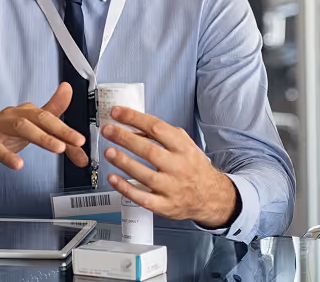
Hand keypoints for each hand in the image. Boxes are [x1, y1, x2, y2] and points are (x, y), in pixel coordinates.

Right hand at [0, 83, 87, 190]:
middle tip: (77, 143)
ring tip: (58, 149)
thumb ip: (54, 125)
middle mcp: (14, 114)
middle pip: (39, 117)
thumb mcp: (30, 131)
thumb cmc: (2, 135)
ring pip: (21, 126)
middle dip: (60, 130)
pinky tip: (18, 164)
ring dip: (41, 137)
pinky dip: (7, 154)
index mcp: (27, 111)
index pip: (51, 118)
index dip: (68, 130)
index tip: (82, 142)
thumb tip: (77, 119)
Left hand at [102, 107, 238, 228]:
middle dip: (124, 138)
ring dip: (123, 162)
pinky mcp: (165, 205)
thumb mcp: (184, 143)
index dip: (134, 118)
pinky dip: (126, 188)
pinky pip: (143, 198)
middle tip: (108, 130)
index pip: (156, 128)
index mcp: (182, 147)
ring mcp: (171, 187)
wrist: (211, 196)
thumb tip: (133, 127)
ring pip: (145, 174)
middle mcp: (178, 166)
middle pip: (149, 150)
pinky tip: (113, 178)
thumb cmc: (193, 166)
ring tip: (108, 152)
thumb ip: (161, 134)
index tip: (117, 112)